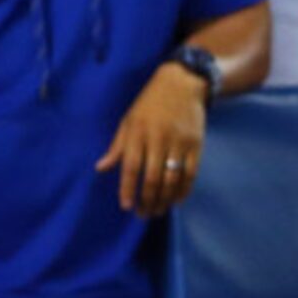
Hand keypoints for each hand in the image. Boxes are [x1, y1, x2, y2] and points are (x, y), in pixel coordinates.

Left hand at [97, 64, 207, 216]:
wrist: (182, 83)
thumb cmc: (150, 103)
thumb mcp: (128, 120)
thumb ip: (117, 147)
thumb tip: (100, 168)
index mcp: (138, 133)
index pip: (131, 167)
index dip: (128, 189)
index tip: (126, 206)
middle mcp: (158, 139)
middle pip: (153, 178)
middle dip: (147, 200)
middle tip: (143, 214)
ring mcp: (179, 142)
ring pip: (172, 179)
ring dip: (165, 199)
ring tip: (158, 210)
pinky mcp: (196, 144)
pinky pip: (191, 173)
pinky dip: (184, 190)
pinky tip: (177, 200)